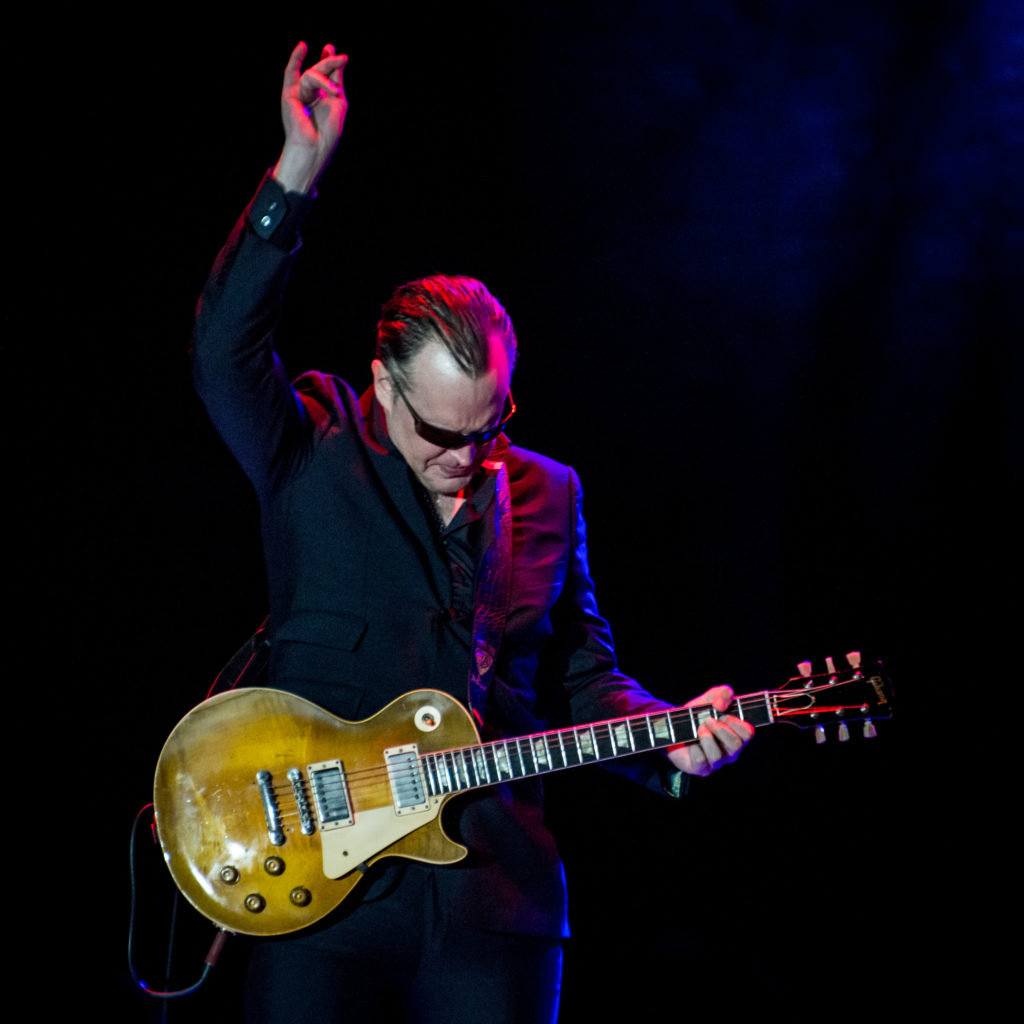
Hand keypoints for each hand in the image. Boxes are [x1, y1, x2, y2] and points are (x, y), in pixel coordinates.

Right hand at [272, 42, 348, 193]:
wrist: (316, 145)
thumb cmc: (329, 129)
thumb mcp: (338, 100)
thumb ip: (336, 79)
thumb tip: (338, 58)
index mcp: (321, 97)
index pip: (325, 74)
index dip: (329, 61)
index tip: (335, 51)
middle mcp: (309, 94)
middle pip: (319, 71)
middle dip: (330, 64)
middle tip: (343, 58)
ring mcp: (298, 93)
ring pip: (311, 75)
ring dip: (325, 81)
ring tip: (335, 92)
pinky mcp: (289, 94)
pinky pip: (290, 73)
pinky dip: (295, 59)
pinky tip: (302, 46)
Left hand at [666, 684, 753, 776]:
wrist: (674, 727)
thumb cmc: (698, 714)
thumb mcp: (711, 697)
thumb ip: (723, 693)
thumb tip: (721, 705)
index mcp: (737, 735)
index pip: (748, 733)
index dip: (736, 722)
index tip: (723, 713)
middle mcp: (730, 751)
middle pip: (736, 745)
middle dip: (721, 729)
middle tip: (708, 720)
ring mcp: (716, 762)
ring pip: (718, 756)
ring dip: (707, 738)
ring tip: (699, 728)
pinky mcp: (701, 769)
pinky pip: (701, 761)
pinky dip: (694, 747)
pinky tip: (690, 740)